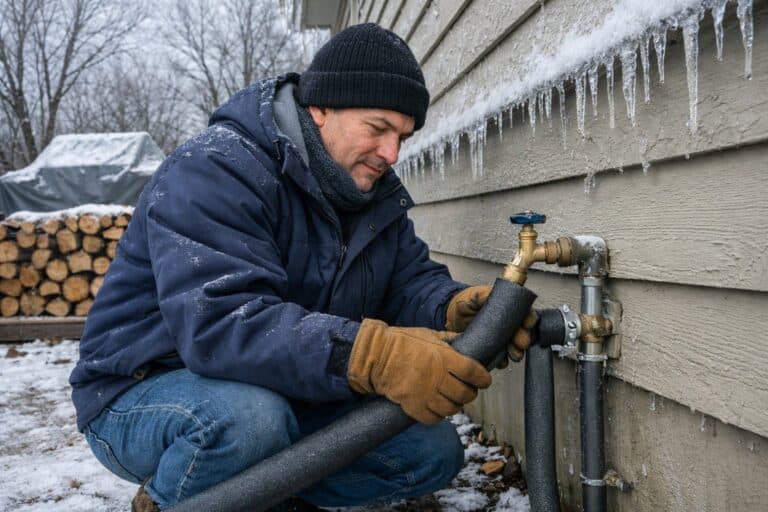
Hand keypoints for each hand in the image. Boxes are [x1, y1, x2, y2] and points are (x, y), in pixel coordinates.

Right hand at [347, 319, 491, 423]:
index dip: (483, 378)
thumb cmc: (403, 342)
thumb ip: (450, 340)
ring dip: (455, 405)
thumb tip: (467, 341)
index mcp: (444, 358)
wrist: (376, 355)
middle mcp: (437, 377)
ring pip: (451, 409)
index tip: (484, 380)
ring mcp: (425, 394)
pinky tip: (436, 408)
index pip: (473, 373)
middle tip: (467, 390)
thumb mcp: (429, 334)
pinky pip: (434, 419)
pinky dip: (438, 415)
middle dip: (470, 393)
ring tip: (451, 399)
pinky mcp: (413, 406)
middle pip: (465, 394)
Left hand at [446, 285, 537, 365]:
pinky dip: (502, 361)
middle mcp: (507, 324)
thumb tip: (491, 294)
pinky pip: (501, 358)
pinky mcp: (492, 349)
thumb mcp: (474, 295)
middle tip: (520, 343)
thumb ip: (483, 294)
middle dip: (524, 339)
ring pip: (515, 347)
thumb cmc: (466, 302)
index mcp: (508, 308)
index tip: (527, 324)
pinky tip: (500, 361)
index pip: (524, 313)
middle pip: (523, 333)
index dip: (528, 319)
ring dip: (517, 352)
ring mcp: (500, 337)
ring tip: (513, 354)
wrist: (452, 316)